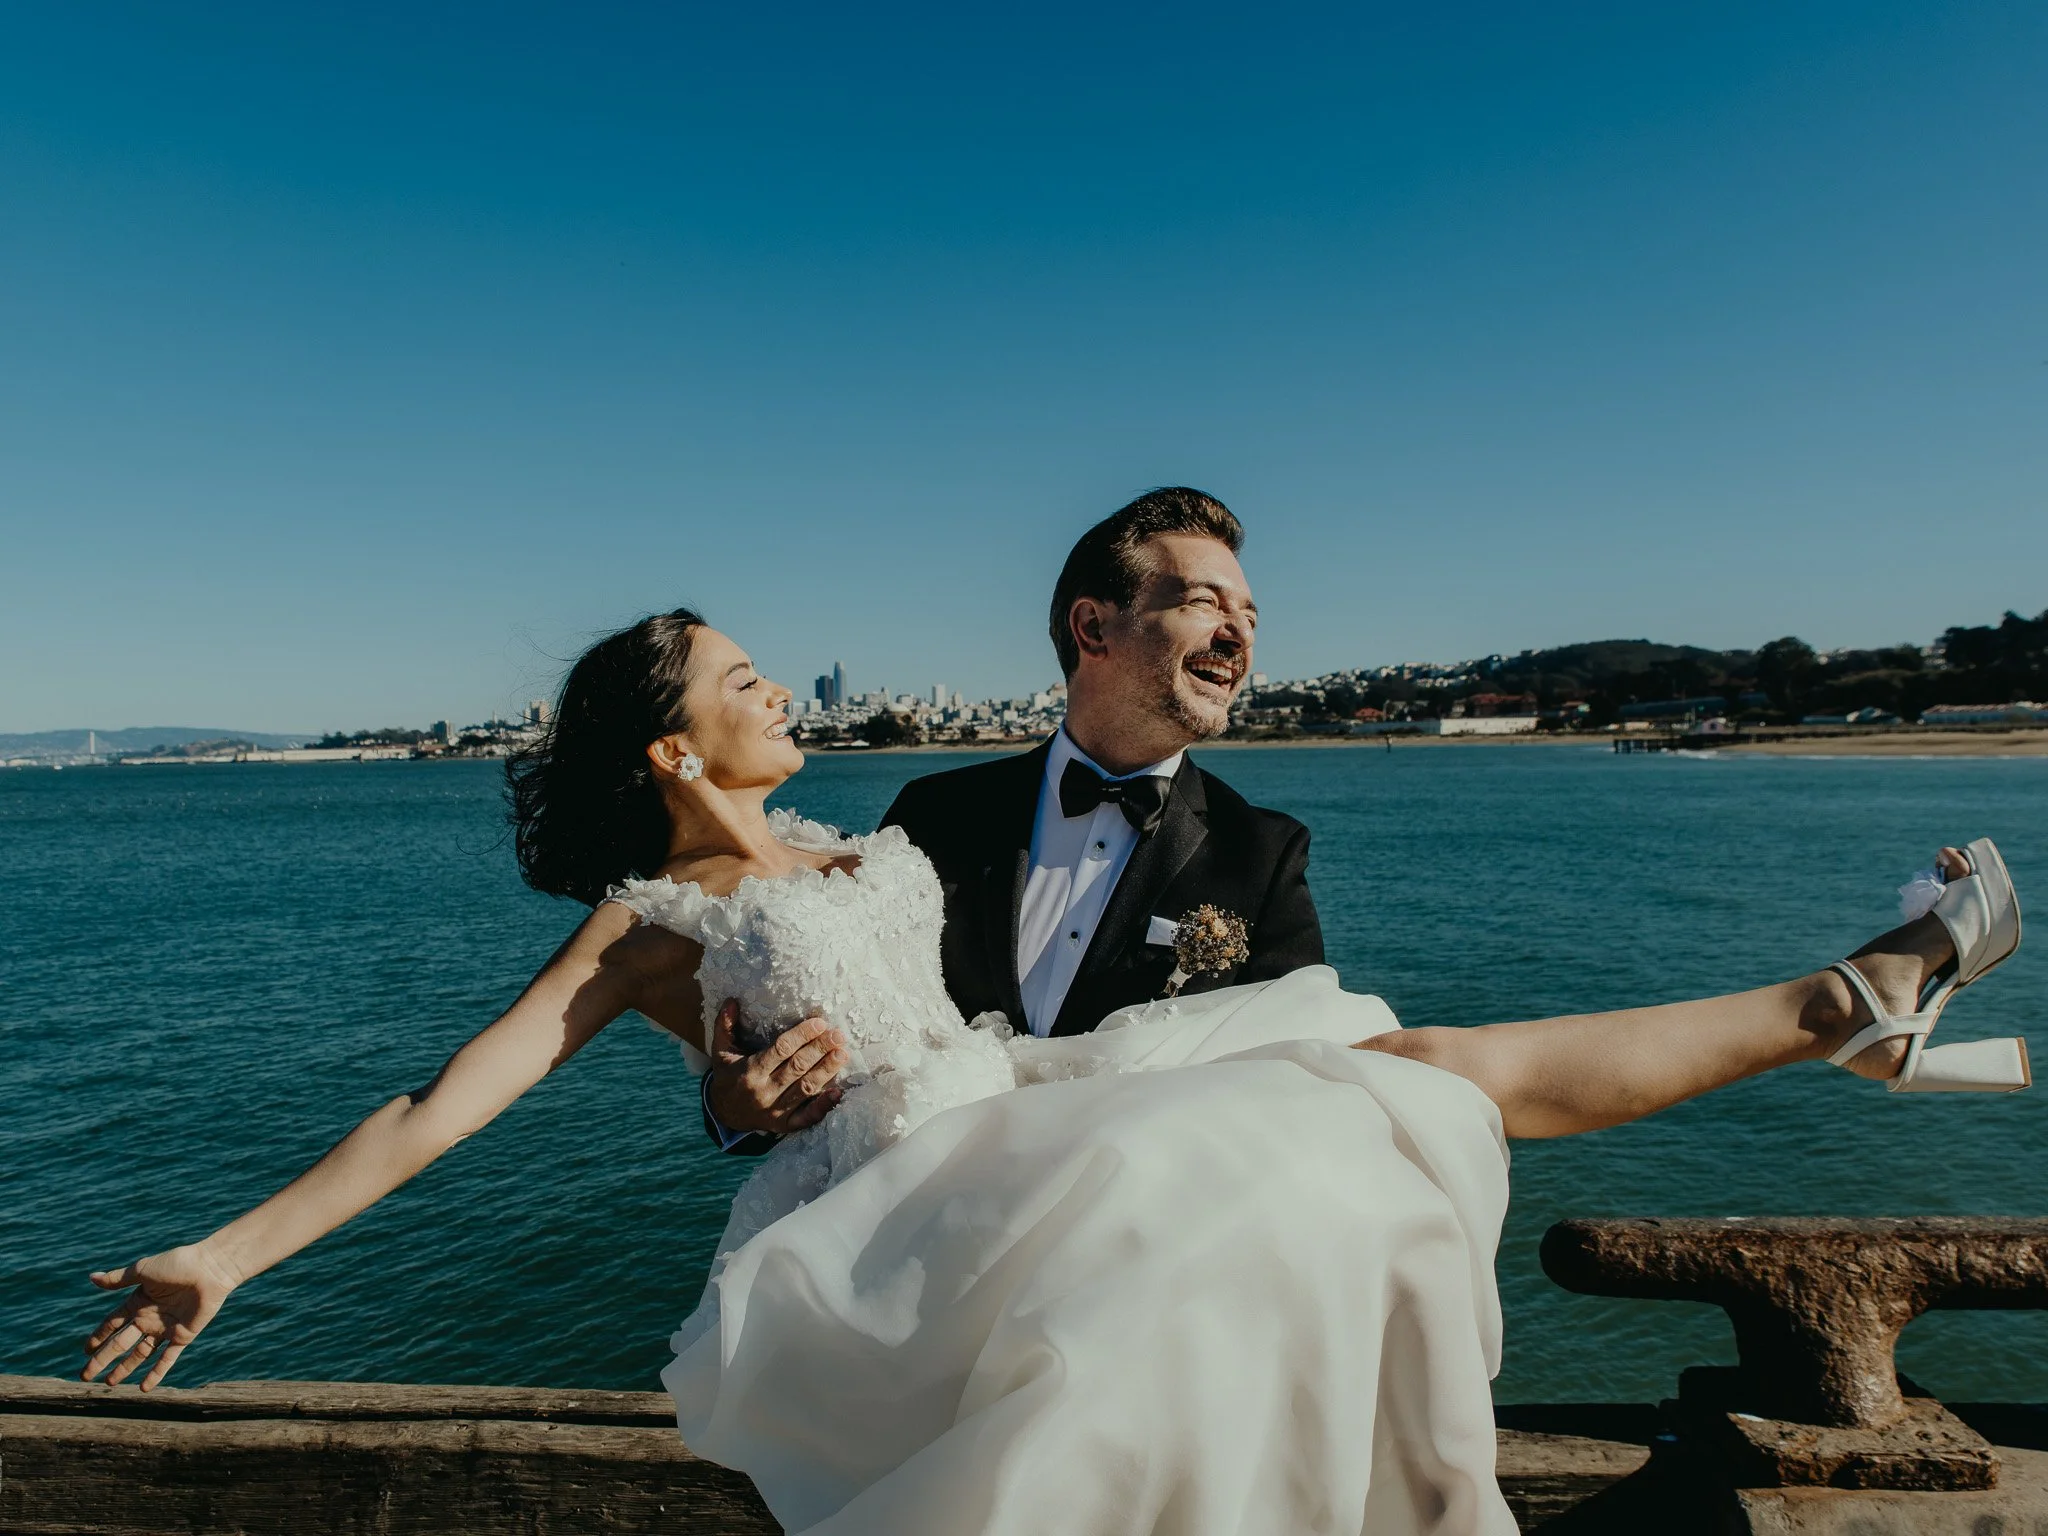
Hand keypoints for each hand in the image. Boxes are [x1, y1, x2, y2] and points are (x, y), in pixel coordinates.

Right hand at [81, 1241, 239, 1389]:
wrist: (210, 1269)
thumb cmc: (178, 1264)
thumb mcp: (144, 1270)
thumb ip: (118, 1278)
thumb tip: (91, 1278)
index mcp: (138, 1301)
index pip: (112, 1323)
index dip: (98, 1336)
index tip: (85, 1350)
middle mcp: (149, 1317)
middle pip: (121, 1342)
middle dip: (103, 1358)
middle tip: (86, 1375)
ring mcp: (165, 1328)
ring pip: (140, 1353)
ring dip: (125, 1368)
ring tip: (109, 1383)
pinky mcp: (182, 1336)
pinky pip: (167, 1358)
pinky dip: (156, 1373)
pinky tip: (144, 1388)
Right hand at [706, 1000, 847, 1135]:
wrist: (724, 1114)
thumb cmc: (728, 1076)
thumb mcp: (721, 1051)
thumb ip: (725, 1026)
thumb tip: (731, 1001)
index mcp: (750, 1071)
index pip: (781, 1049)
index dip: (801, 1035)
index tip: (820, 1023)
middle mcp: (764, 1091)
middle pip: (797, 1067)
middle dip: (820, 1049)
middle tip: (838, 1035)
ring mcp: (775, 1110)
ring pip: (805, 1088)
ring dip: (826, 1071)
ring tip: (843, 1054)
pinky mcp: (783, 1125)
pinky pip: (805, 1118)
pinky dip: (822, 1107)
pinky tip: (837, 1093)